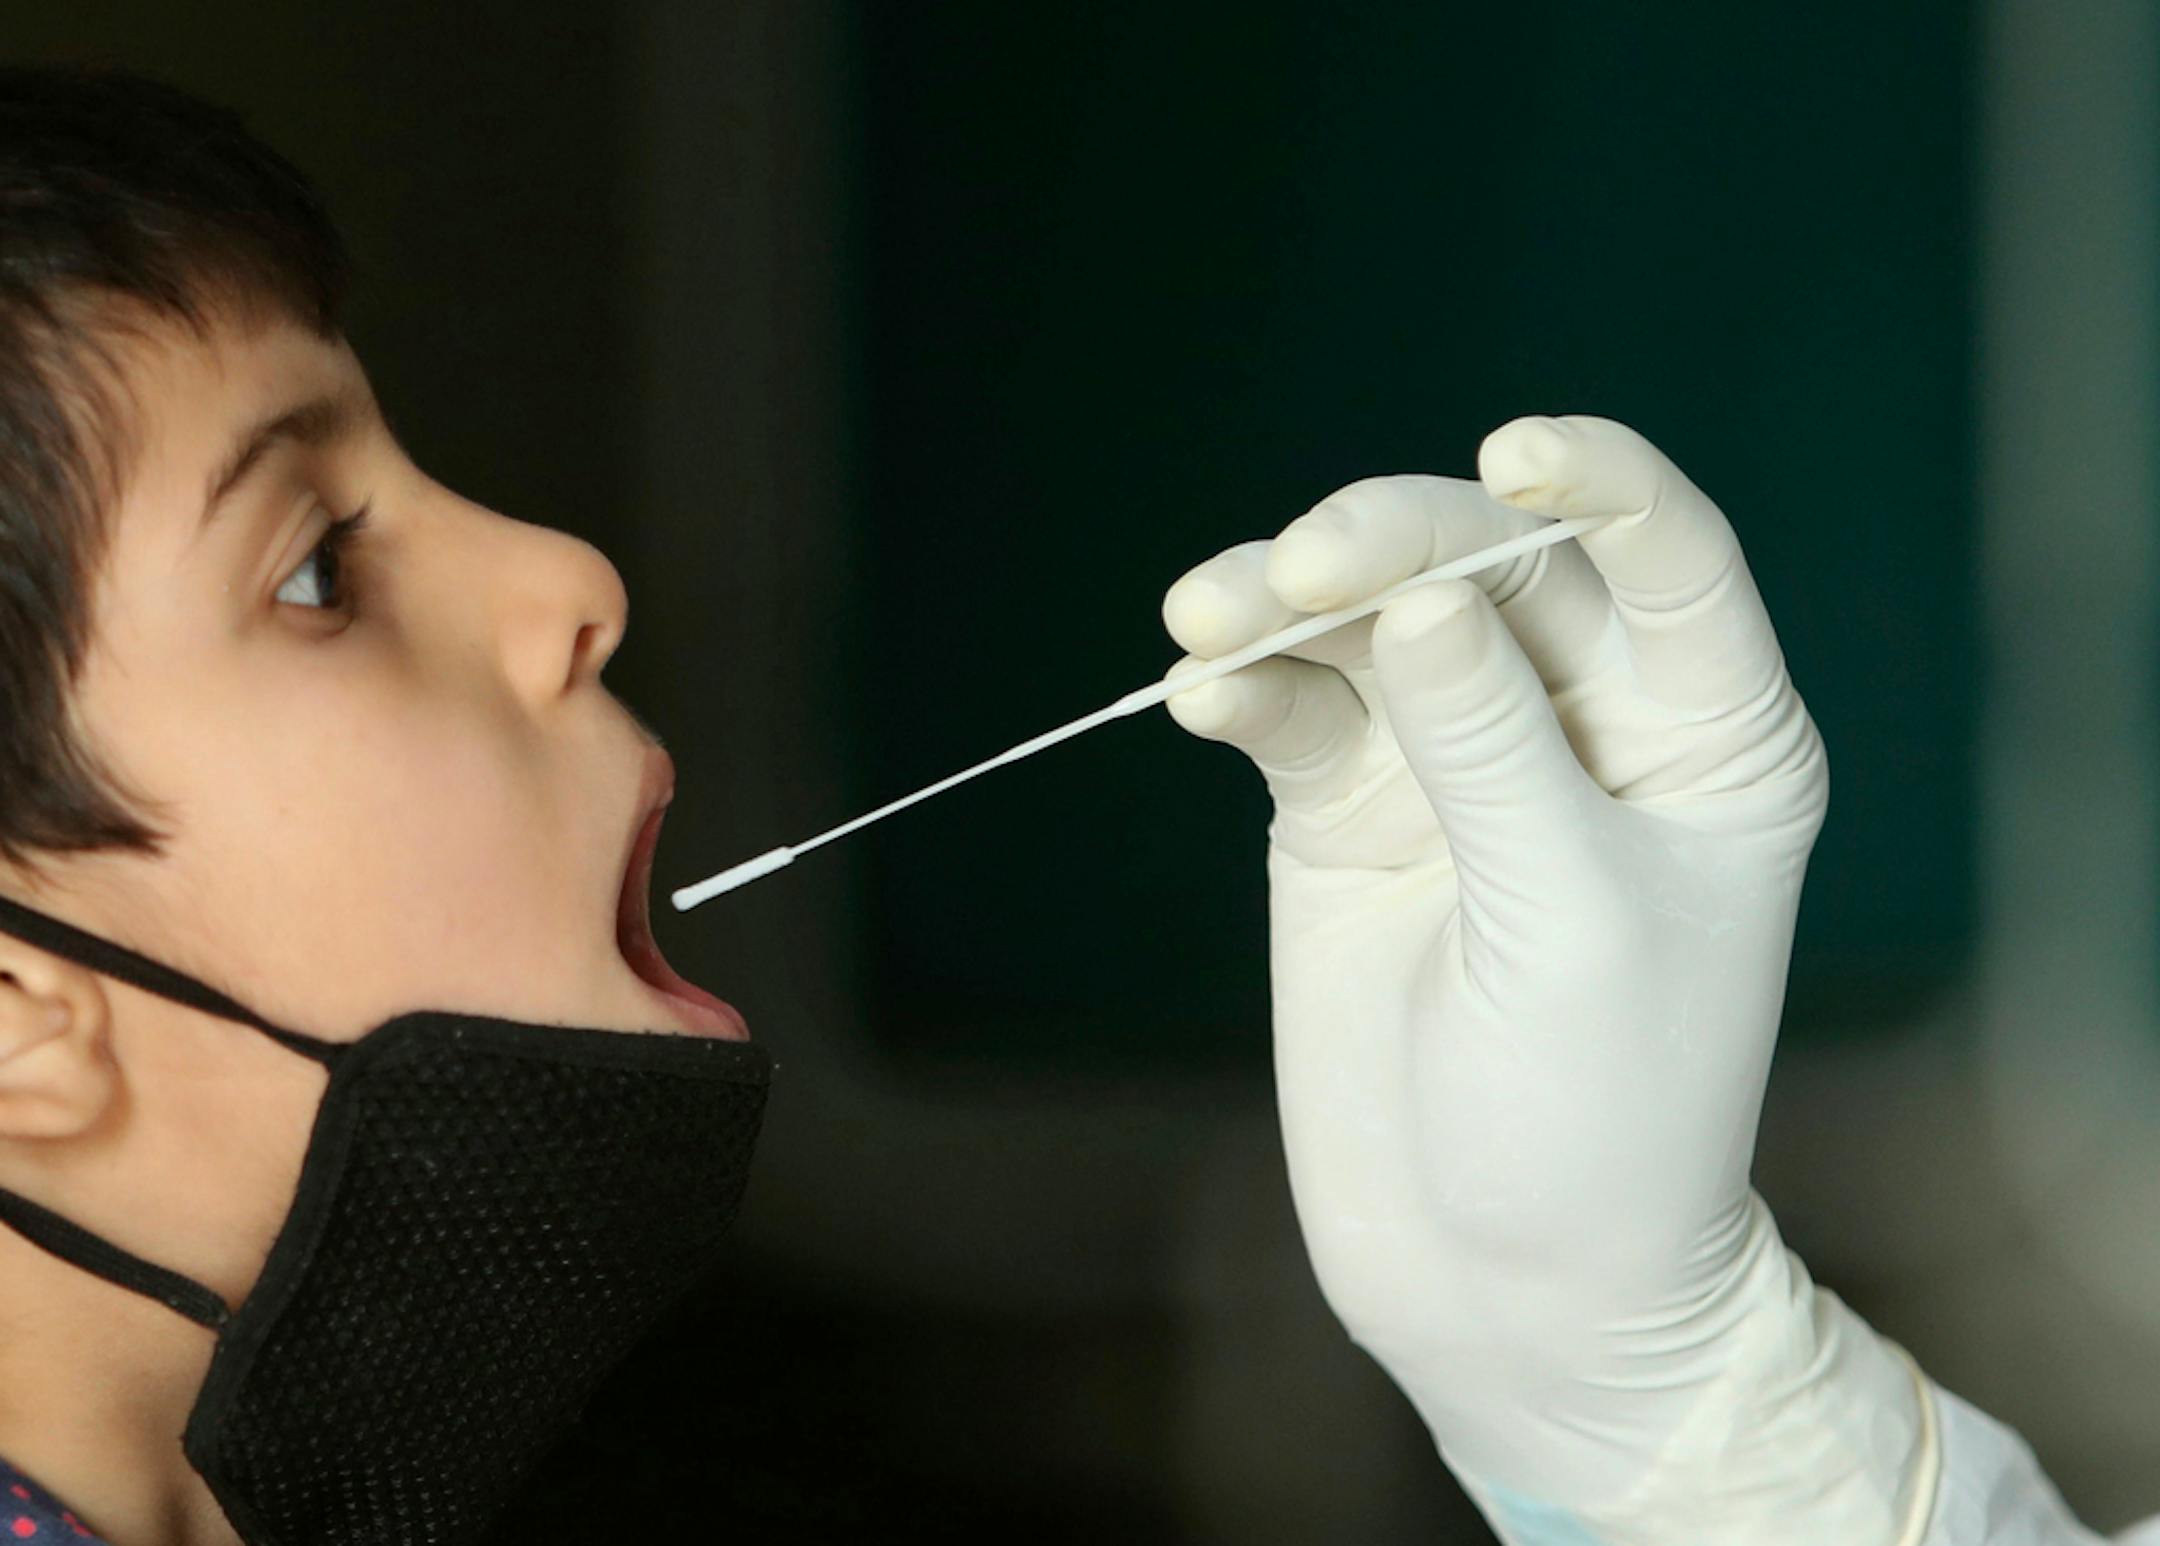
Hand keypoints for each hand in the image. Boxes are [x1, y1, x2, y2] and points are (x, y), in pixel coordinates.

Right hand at [1160, 416, 1930, 1537]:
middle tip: (1296, 569)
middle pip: (1490, 572)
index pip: (1666, 558)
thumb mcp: (1567, 920)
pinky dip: (1250, 692)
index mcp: (1707, 735)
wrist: (1507, 1281)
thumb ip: (1489, 747)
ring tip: (1205, 617)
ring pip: (1372, 626)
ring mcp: (1460, 764)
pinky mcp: (1356, 818)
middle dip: (1391, 546)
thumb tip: (1411, 593)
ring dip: (1287, 606)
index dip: (1600, 483)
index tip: (1516, 454)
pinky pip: (1300, 717)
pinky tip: (1204, 692)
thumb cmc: (1600, 1113)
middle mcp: (1585, 725)